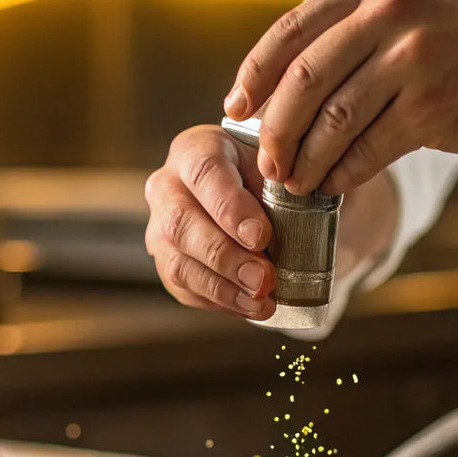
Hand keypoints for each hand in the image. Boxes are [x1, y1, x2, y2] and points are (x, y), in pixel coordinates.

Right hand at [144, 124, 276, 319]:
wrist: (260, 199)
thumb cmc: (270, 179)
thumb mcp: (281, 171)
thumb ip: (284, 190)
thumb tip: (296, 224)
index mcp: (197, 150)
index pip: (204, 172)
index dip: (230, 207)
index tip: (261, 236)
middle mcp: (168, 186)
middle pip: (181, 222)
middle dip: (225, 256)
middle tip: (263, 279)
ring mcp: (161, 227)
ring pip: (178, 262)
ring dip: (222, 288)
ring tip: (261, 302)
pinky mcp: (169, 262)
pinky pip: (186, 288)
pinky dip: (221, 302)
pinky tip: (251, 307)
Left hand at [224, 0, 457, 195]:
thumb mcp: (423, 16)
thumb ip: (363, 37)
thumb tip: (292, 86)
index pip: (292, 30)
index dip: (254, 75)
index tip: (236, 110)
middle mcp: (392, 13)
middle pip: (302, 77)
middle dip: (275, 129)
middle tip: (266, 164)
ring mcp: (413, 58)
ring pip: (331, 118)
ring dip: (304, 160)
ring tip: (293, 184)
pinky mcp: (433, 106)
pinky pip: (367, 148)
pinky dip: (343, 174)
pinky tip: (334, 188)